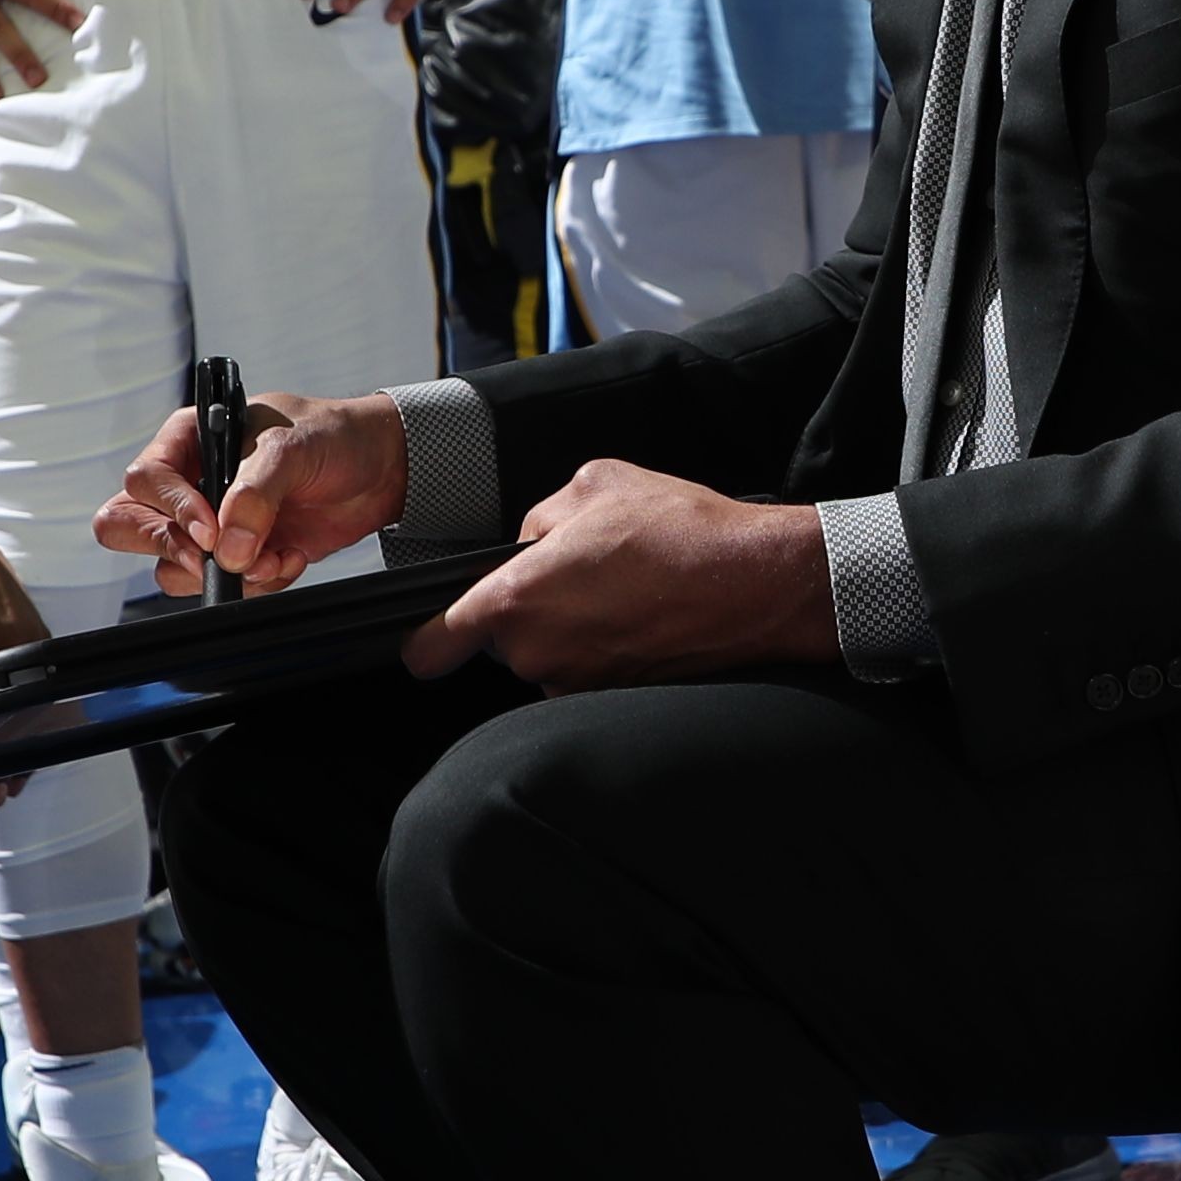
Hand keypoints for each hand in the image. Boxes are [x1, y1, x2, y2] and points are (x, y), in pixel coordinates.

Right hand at [97, 388, 413, 597]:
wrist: (381, 469)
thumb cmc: (332, 436)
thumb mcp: (293, 448)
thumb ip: (256, 493)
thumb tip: (228, 546)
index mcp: (189, 439)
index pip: (146, 479)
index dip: (172, 508)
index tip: (211, 529)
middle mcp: (189, 482)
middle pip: (127, 524)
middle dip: (171, 548)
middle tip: (215, 554)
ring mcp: (210, 523)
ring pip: (173, 566)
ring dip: (226, 572)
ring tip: (274, 555)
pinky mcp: (238, 555)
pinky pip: (222, 584)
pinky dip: (258, 582)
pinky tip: (290, 557)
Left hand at [399, 459, 834, 689]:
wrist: (755, 584)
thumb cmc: (679, 530)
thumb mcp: (594, 483)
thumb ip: (539, 516)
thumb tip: (530, 541)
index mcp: (515, 599)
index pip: (432, 645)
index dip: (426, 642)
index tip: (429, 640)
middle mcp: (538, 654)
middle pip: (502, 640)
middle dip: (529, 610)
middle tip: (581, 575)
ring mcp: (576, 683)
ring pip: (548, 656)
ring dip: (570, 629)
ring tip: (622, 590)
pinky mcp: (613, 697)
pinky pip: (586, 671)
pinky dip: (604, 648)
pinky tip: (641, 614)